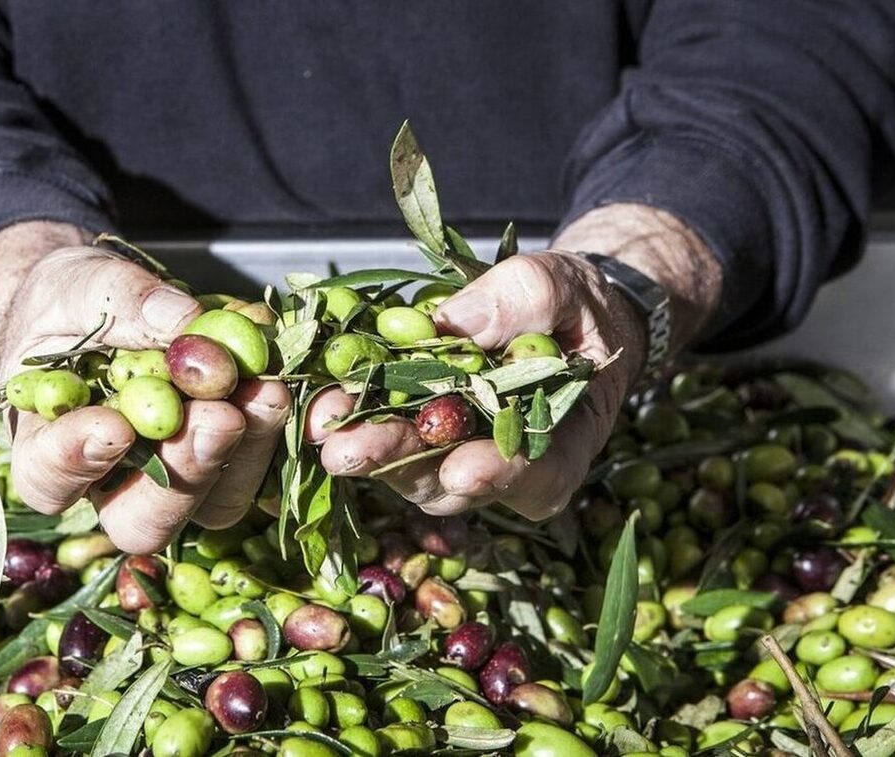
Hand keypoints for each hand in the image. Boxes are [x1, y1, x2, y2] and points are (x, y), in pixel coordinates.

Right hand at [0, 223, 289, 552]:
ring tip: (265, 391)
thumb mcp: (80, 284)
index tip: (112, 426)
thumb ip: (121, 302)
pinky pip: (267, 469)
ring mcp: (176, 481)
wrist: (103, 299)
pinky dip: (286, 432)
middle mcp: (112, 485)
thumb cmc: (70, 299)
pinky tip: (298, 388)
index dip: (77, 462)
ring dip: (245, 454)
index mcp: (46, 449)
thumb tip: (184, 320)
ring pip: (214, 506)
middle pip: (142, 522)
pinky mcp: (231, 461)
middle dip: (185, 472)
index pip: (49, 480)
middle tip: (218, 417)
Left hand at [307, 204, 721, 519]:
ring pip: (410, 465)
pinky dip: (354, 417)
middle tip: (350, 451)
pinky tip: (322, 401)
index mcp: (563, 441)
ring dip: (364, 444)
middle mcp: (506, 462)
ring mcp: (458, 451)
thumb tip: (454, 323)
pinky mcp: (421, 430)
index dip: (499, 476)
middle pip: (452, 479)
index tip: (462, 470)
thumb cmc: (572, 304)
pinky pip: (386, 431)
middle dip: (398, 462)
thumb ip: (524, 301)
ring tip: (323, 420)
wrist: (553, 310)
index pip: (537, 475)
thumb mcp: (560, 287)